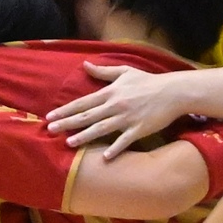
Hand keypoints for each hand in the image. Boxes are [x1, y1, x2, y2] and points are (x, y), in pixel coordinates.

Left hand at [47, 61, 192, 155]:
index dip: (65, 110)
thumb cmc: (148, 81)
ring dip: (84, 136)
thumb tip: (85, 65)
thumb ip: (103, 71)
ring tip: (69, 143)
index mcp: (110, 92)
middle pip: (87, 116)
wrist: (173, 91)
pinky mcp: (139, 129)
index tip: (50, 116)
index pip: (82, 102)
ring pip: (101, 129)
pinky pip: (124, 141)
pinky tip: (104, 157)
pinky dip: (115, 148)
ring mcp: (127, 118)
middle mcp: (115, 106)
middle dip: (67, 123)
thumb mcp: (125, 72)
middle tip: (50, 130)